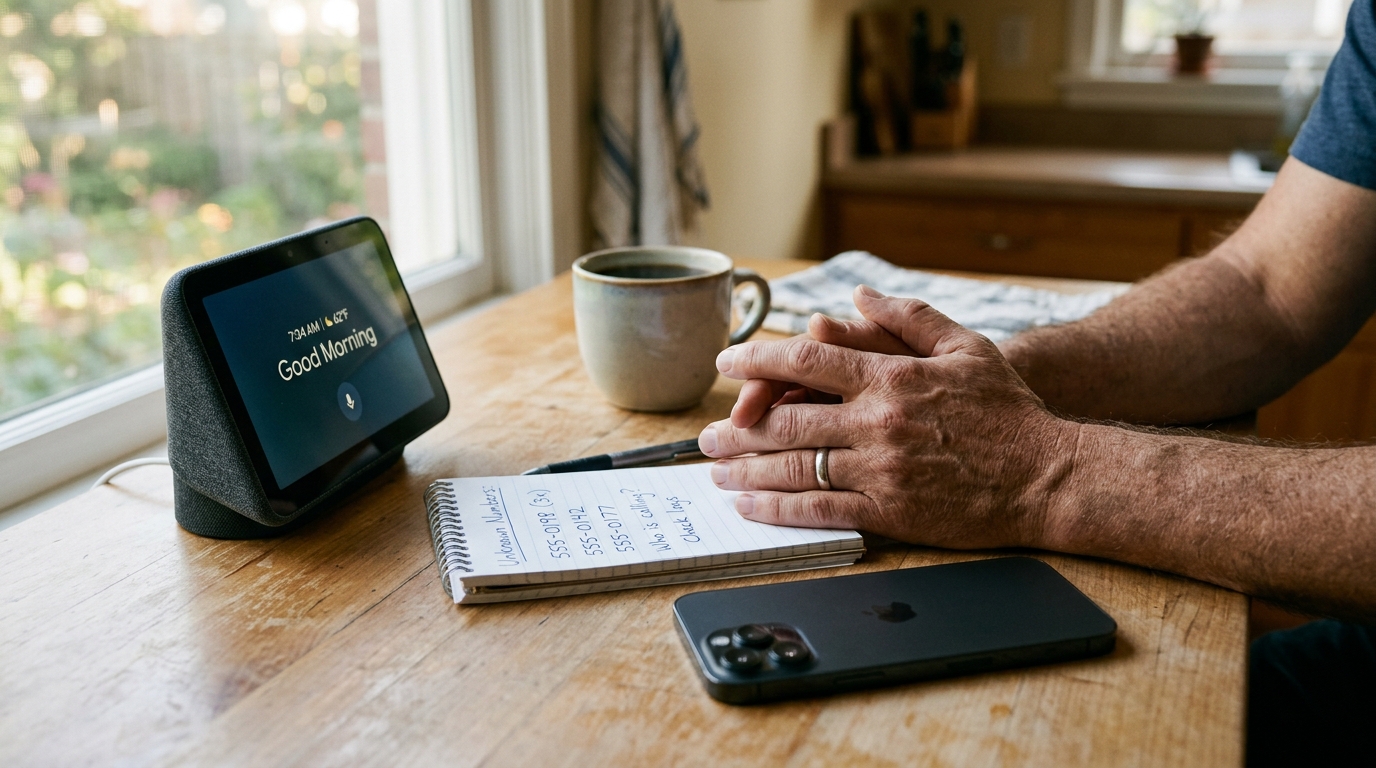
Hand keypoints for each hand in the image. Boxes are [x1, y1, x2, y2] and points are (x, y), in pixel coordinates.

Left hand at [698, 286, 1077, 548]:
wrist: (1048, 475)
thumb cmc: (1009, 410)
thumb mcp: (966, 346)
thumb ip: (908, 315)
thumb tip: (856, 293)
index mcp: (892, 376)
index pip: (806, 358)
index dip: (757, 359)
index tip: (725, 362)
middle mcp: (878, 421)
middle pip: (786, 420)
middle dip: (735, 428)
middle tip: (704, 436)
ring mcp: (882, 469)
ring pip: (794, 467)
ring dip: (745, 471)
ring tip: (715, 472)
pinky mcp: (890, 511)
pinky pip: (820, 510)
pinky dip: (777, 510)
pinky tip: (750, 508)